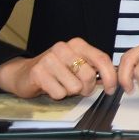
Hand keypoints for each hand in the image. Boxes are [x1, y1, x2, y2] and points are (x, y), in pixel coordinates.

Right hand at [0, 38, 115, 99]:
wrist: (23, 74)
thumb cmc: (56, 71)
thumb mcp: (77, 64)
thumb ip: (94, 68)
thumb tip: (115, 80)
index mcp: (77, 44)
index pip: (102, 59)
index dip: (110, 77)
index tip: (110, 89)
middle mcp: (63, 48)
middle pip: (89, 76)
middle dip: (86, 88)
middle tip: (77, 88)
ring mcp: (49, 59)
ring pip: (75, 86)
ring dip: (69, 92)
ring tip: (61, 85)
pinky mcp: (38, 72)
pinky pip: (59, 93)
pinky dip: (57, 95)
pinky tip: (50, 87)